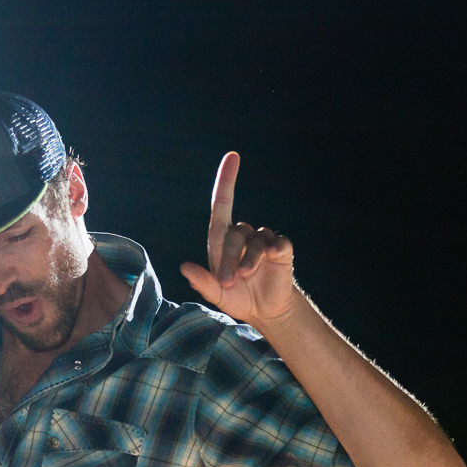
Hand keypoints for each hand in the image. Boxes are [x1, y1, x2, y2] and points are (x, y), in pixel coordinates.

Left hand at [181, 152, 299, 326]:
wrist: (264, 310)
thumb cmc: (237, 297)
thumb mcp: (216, 294)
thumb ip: (202, 283)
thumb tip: (184, 268)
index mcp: (223, 240)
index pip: (223, 203)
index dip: (226, 180)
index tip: (232, 156)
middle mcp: (243, 235)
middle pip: (235, 233)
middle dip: (229, 257)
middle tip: (228, 280)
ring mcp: (263, 240)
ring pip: (256, 239)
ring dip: (249, 258)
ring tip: (244, 277)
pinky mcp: (282, 249)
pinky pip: (278, 242)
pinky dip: (274, 248)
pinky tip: (272, 257)